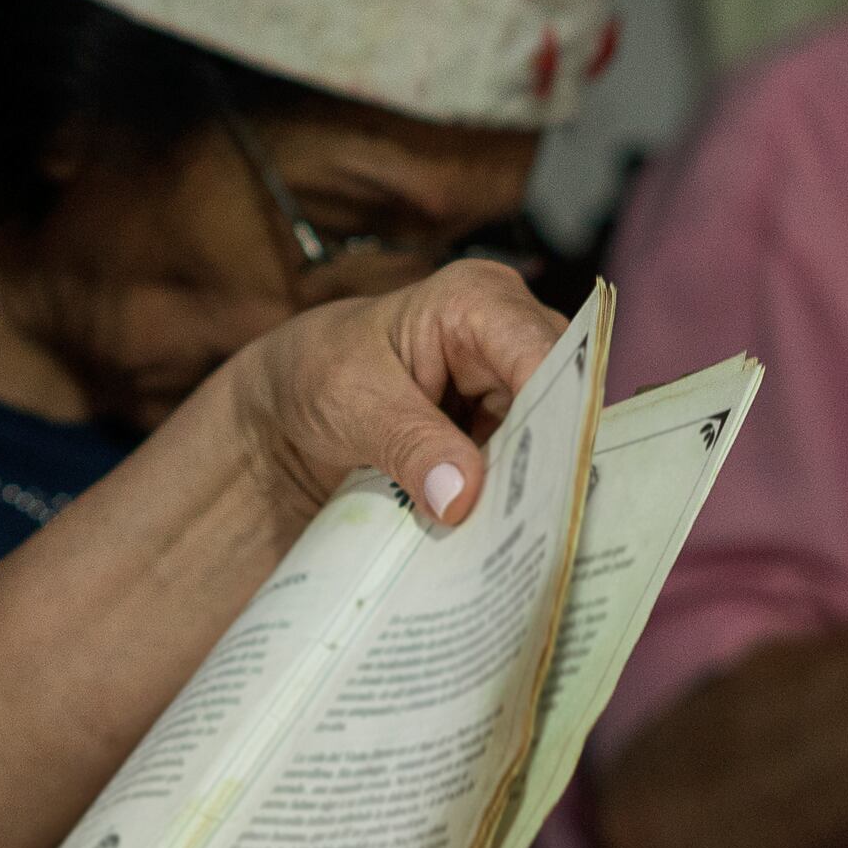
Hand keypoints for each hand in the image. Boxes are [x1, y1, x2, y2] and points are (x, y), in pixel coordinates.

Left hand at [209, 263, 567, 531]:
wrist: (288, 405)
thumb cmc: (316, 374)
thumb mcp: (352, 403)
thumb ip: (409, 444)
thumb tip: (462, 497)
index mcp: (477, 299)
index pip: (541, 356)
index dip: (556, 418)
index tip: (554, 484)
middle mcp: (510, 335)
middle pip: (560, 401)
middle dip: (547, 464)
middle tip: (539, 532)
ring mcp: (512, 385)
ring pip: (549, 443)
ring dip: (530, 493)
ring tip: (521, 548)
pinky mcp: (505, 431)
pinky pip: (524, 469)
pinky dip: (510, 504)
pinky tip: (503, 544)